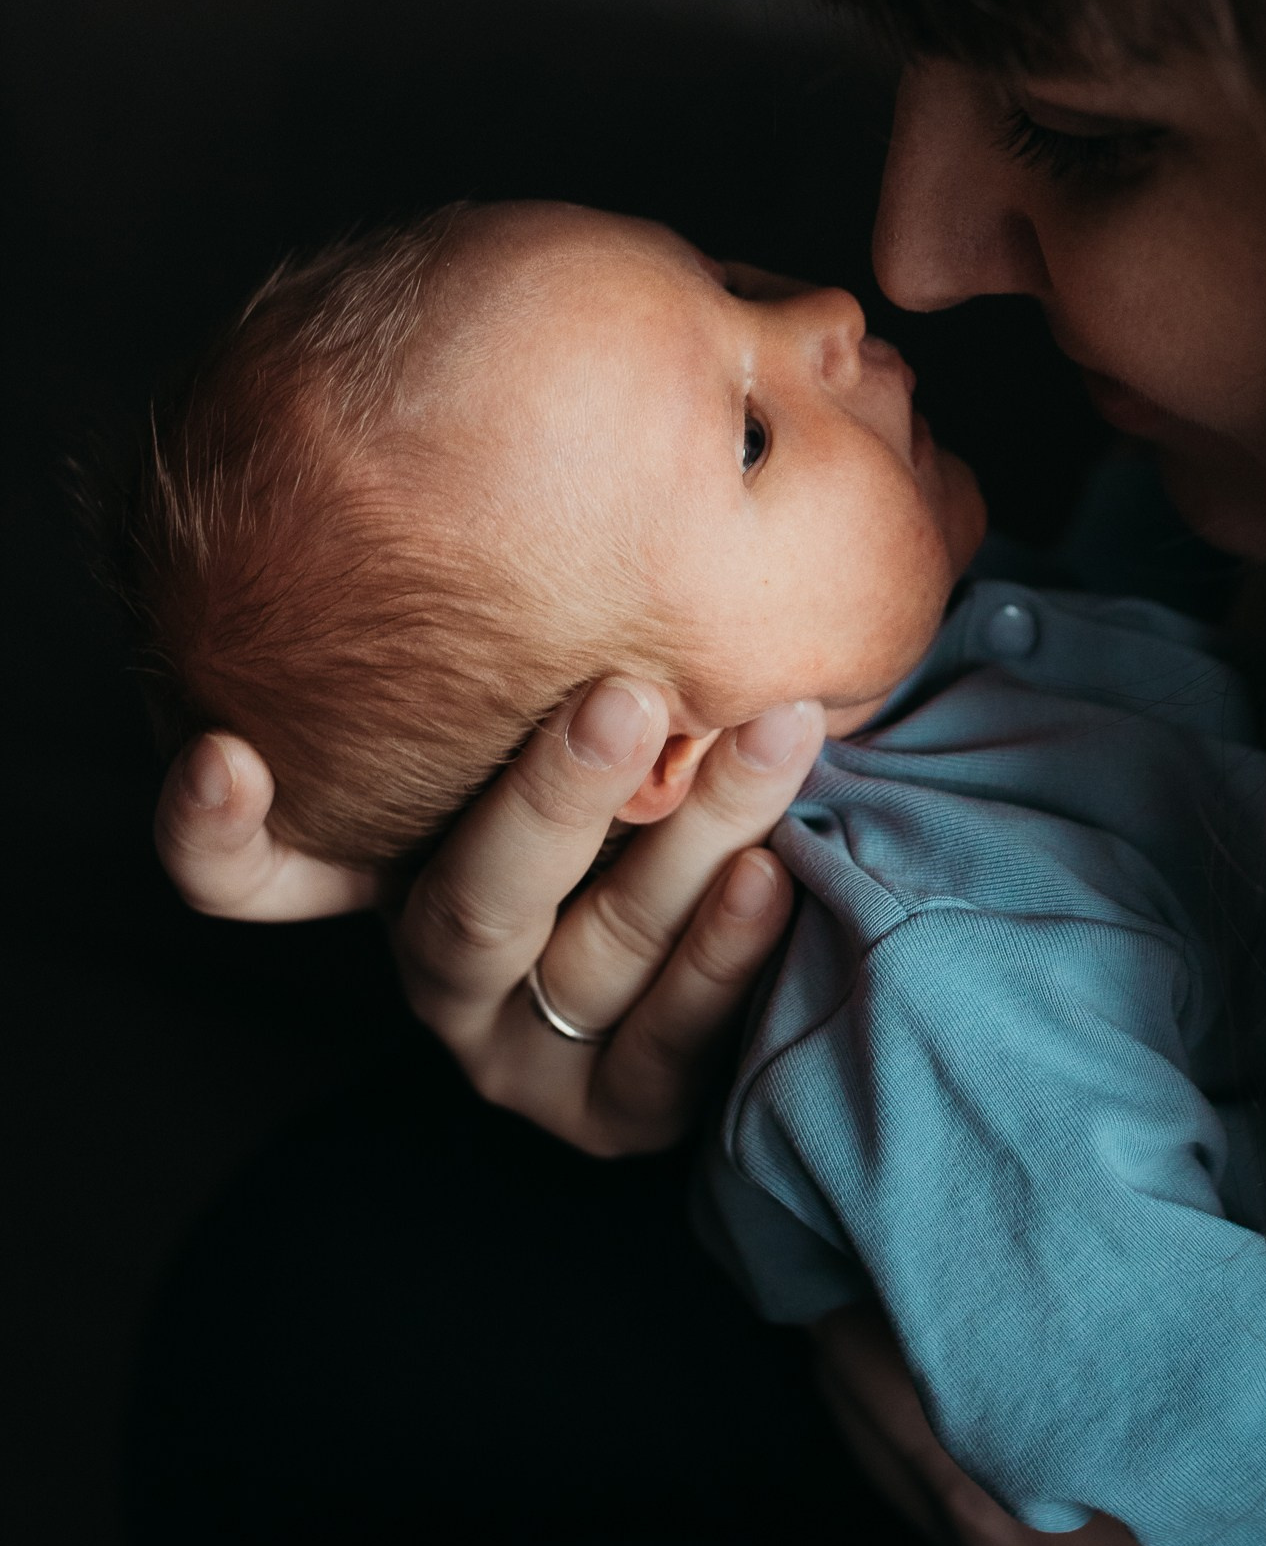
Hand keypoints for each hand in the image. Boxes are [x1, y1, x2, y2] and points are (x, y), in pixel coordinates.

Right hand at [157, 680, 824, 1154]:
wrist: (762, 914)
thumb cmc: (650, 767)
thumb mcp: (573, 705)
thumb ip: (544, 649)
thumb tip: (557, 434)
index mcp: (385, 871)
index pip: (249, 877)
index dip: (213, 831)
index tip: (223, 750)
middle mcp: (436, 965)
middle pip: (467, 907)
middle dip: (552, 800)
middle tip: (627, 696)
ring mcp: (523, 1046)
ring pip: (595, 954)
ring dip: (693, 841)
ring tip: (772, 738)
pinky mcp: (615, 1111)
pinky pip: (667, 1042)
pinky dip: (721, 954)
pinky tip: (767, 875)